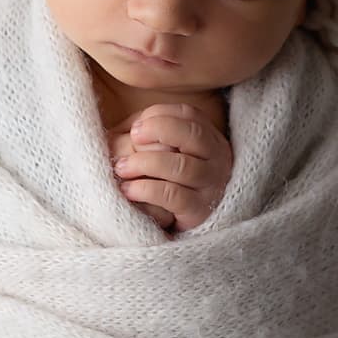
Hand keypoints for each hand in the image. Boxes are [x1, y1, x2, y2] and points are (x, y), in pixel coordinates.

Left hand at [108, 100, 232, 234]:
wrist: (180, 223)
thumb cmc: (163, 178)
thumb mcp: (159, 148)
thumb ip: (148, 132)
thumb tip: (133, 127)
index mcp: (207, 137)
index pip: (188, 114)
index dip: (160, 115)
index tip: (135, 128)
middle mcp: (216, 157)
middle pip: (192, 134)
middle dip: (159, 130)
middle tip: (133, 138)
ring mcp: (211, 185)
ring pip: (181, 166)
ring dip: (145, 163)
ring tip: (121, 168)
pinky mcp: (198, 210)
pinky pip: (173, 196)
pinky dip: (146, 189)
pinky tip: (128, 190)